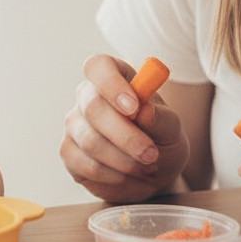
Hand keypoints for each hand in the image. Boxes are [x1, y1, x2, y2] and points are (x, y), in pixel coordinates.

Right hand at [60, 54, 189, 202]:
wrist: (153, 175)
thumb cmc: (162, 142)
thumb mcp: (172, 130)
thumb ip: (161, 118)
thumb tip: (143, 110)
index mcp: (114, 78)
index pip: (98, 66)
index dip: (111, 84)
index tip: (133, 107)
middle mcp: (88, 97)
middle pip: (93, 107)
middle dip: (125, 135)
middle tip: (151, 154)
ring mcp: (74, 125)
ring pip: (90, 141)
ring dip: (124, 160)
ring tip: (145, 166)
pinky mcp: (68, 152)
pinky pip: (86, 165)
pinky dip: (112, 175)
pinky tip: (125, 174)